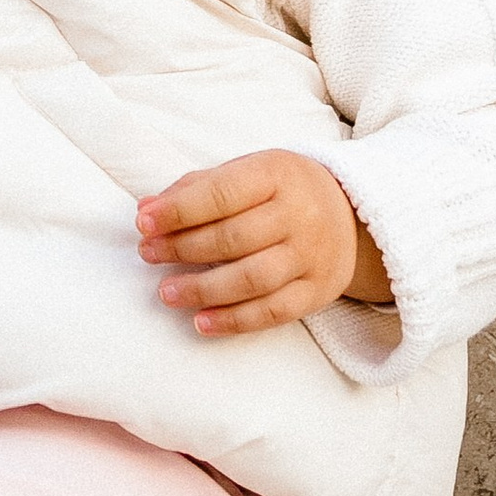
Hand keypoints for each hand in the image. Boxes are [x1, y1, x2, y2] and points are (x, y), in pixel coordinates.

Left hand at [136, 150, 392, 337]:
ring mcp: (312, 255)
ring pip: (253, 278)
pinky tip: (202, 322)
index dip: (178, 210)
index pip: (221, 193)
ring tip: (167, 292)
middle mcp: (300, 214)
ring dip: (203, 289)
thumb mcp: (248, 173)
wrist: (352, 214)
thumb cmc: (281, 191)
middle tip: (148, 255)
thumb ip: (198, 188)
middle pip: (233, 238)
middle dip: (183, 248)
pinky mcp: (318, 291)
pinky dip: (234, 320)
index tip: (143, 222)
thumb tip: (147, 210)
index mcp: (277, 174)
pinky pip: (274, 312)